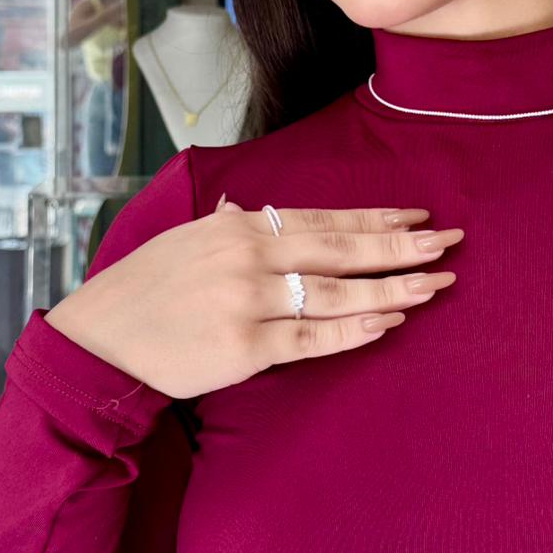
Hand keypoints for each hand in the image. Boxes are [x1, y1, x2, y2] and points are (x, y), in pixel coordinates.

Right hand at [42, 202, 463, 398]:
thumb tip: (248, 204)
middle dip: (399, 249)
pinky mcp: (245, 348)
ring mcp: (249, 301)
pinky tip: (387, 323)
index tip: (418, 220)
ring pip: (334, 294)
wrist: (104, 337)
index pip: (325, 219)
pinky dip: (352, 329)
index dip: (375, 221)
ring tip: (432, 286)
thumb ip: (229, 222)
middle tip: (448, 245)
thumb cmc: (149, 284)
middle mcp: (250, 256)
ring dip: (389, 289)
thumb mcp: (189, 237)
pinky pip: (311, 338)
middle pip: (341, 250)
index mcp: (241, 225)